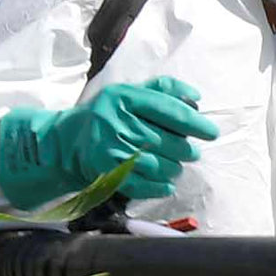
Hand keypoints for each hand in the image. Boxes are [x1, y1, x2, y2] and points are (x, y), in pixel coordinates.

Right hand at [0, 76, 219, 206]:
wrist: (65, 142)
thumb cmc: (105, 115)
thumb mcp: (127, 93)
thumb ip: (161, 90)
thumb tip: (195, 97)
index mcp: (124, 98)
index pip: (171, 111)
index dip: (196, 123)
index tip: (211, 132)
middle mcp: (119, 123)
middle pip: (171, 142)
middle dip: (186, 149)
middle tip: (188, 151)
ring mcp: (114, 151)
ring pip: (165, 166)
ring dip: (175, 167)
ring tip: (171, 163)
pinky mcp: (111, 174)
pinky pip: (150, 185)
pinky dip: (163, 186)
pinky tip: (164, 181)